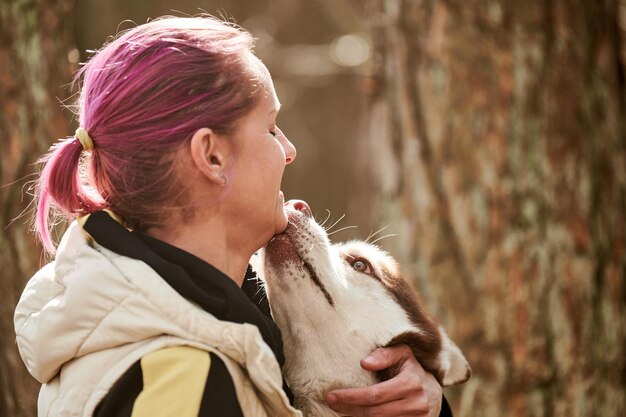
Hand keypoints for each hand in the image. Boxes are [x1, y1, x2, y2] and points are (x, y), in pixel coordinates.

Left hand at [325, 344, 441, 416]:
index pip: (375, 395)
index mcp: (411, 383)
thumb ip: (384, 354)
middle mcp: (415, 404)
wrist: (433, 395)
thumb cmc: (411, 370)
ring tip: (342, 409)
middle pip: (374, 413)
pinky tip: (356, 416)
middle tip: (332, 403)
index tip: (331, 395)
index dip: (351, 397)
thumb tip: (364, 362)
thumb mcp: (402, 354)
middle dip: (349, 408)